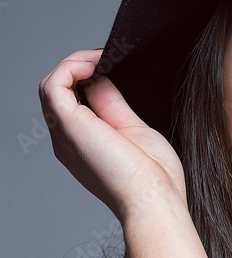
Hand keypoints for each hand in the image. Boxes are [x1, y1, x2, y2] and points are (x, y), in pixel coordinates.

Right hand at [39, 49, 187, 221]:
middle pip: (59, 92)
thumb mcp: (133, 130)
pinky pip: (53, 84)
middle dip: (80, 68)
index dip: (89, 77)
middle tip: (107, 57)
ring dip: (75, 63)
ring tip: (101, 57)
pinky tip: (95, 63)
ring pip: (51, 85)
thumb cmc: (153, 179)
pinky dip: (71, 66)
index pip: (75, 101)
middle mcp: (68, 141)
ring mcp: (65, 133)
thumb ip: (113, 105)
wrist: (154, 200)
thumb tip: (101, 79)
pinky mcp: (68, 125)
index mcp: (84, 145)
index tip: (112, 64)